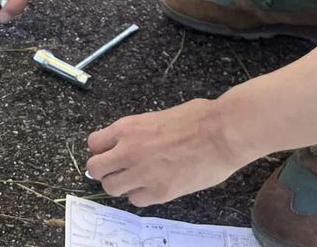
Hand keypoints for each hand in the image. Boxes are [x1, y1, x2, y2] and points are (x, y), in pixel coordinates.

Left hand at [85, 99, 243, 205]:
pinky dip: (141, 195)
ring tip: (136, 179)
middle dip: (105, 170)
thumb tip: (130, 141)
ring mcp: (143, 173)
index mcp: (127, 128)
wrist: (222, 133)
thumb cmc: (198, 118)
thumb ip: (137, 132)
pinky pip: (136, 200)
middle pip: (95, 168)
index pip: (94, 144)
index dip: (102, 150)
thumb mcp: (156, 117)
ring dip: (121, 185)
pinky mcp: (160, 192)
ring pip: (112, 188)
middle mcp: (128, 151)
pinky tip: (153, 187)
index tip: (111, 152)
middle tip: (119, 169)